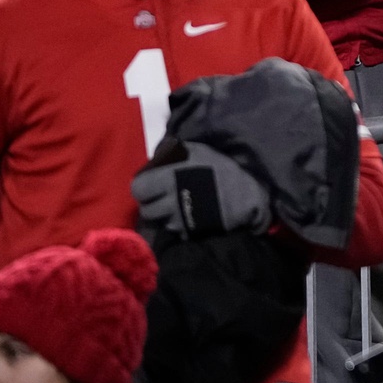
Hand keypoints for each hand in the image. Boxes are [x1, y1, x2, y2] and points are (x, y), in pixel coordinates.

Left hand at [133, 142, 272, 239]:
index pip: (137, 187)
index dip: (144, 187)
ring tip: (180, 207)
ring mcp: (177, 217)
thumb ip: (173, 153)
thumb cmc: (220, 168)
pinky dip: (179, 225)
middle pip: (145, 210)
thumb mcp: (197, 151)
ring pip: (159, 221)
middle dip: (152, 205)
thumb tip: (155, 156)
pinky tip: (191, 216)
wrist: (245, 194)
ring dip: (165, 216)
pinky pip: (174, 230)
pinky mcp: (187, 231)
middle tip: (163, 200)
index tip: (153, 186)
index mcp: (168, 175)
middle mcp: (168, 197)